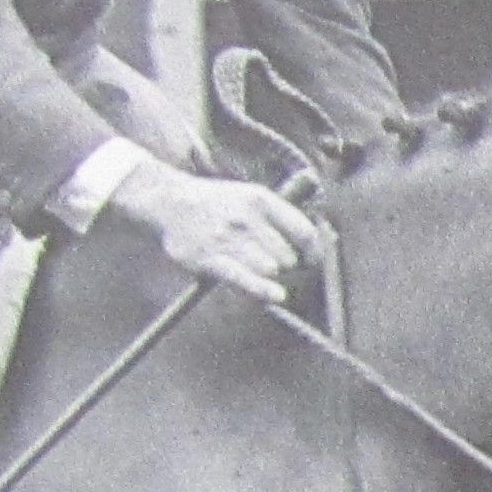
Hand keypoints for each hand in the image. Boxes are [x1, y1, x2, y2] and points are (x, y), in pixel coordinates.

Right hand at [103, 162, 322, 304]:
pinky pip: (245, 280)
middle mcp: (246, 218)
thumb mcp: (250, 196)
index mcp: (261, 200)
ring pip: (270, 270)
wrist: (169, 201)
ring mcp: (227, 239)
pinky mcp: (210, 259)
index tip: (312, 260)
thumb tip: (322, 242)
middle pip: (288, 257)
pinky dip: (263, 290)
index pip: (305, 233)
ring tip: (253, 266)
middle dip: (287, 265)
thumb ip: (283, 217)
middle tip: (274, 263)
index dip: (314, 252)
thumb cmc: (218, 203)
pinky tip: (275, 295)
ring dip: (269, 276)